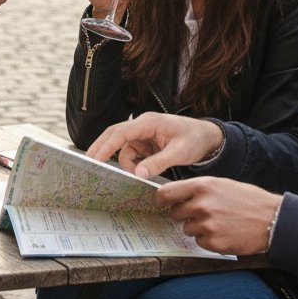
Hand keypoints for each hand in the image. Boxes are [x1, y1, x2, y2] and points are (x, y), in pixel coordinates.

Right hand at [86, 112, 223, 176]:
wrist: (207, 137)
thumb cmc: (195, 139)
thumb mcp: (179, 153)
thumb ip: (158, 163)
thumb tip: (138, 174)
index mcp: (148, 122)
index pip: (120, 132)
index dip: (105, 145)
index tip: (94, 158)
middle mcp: (141, 126)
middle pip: (114, 135)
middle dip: (102, 149)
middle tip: (90, 165)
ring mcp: (142, 135)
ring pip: (123, 149)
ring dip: (126, 164)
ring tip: (139, 176)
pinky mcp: (145, 143)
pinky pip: (131, 154)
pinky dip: (133, 165)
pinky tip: (140, 173)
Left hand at [155, 177, 281, 255]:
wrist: (273, 219)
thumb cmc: (247, 199)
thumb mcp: (220, 184)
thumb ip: (197, 189)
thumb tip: (175, 195)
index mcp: (202, 186)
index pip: (166, 193)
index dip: (160, 199)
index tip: (160, 203)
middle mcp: (201, 205)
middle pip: (175, 213)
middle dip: (183, 215)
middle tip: (199, 214)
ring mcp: (207, 225)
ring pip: (187, 229)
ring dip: (196, 227)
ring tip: (217, 222)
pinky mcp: (214, 243)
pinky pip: (199, 242)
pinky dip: (207, 239)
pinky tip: (222, 232)